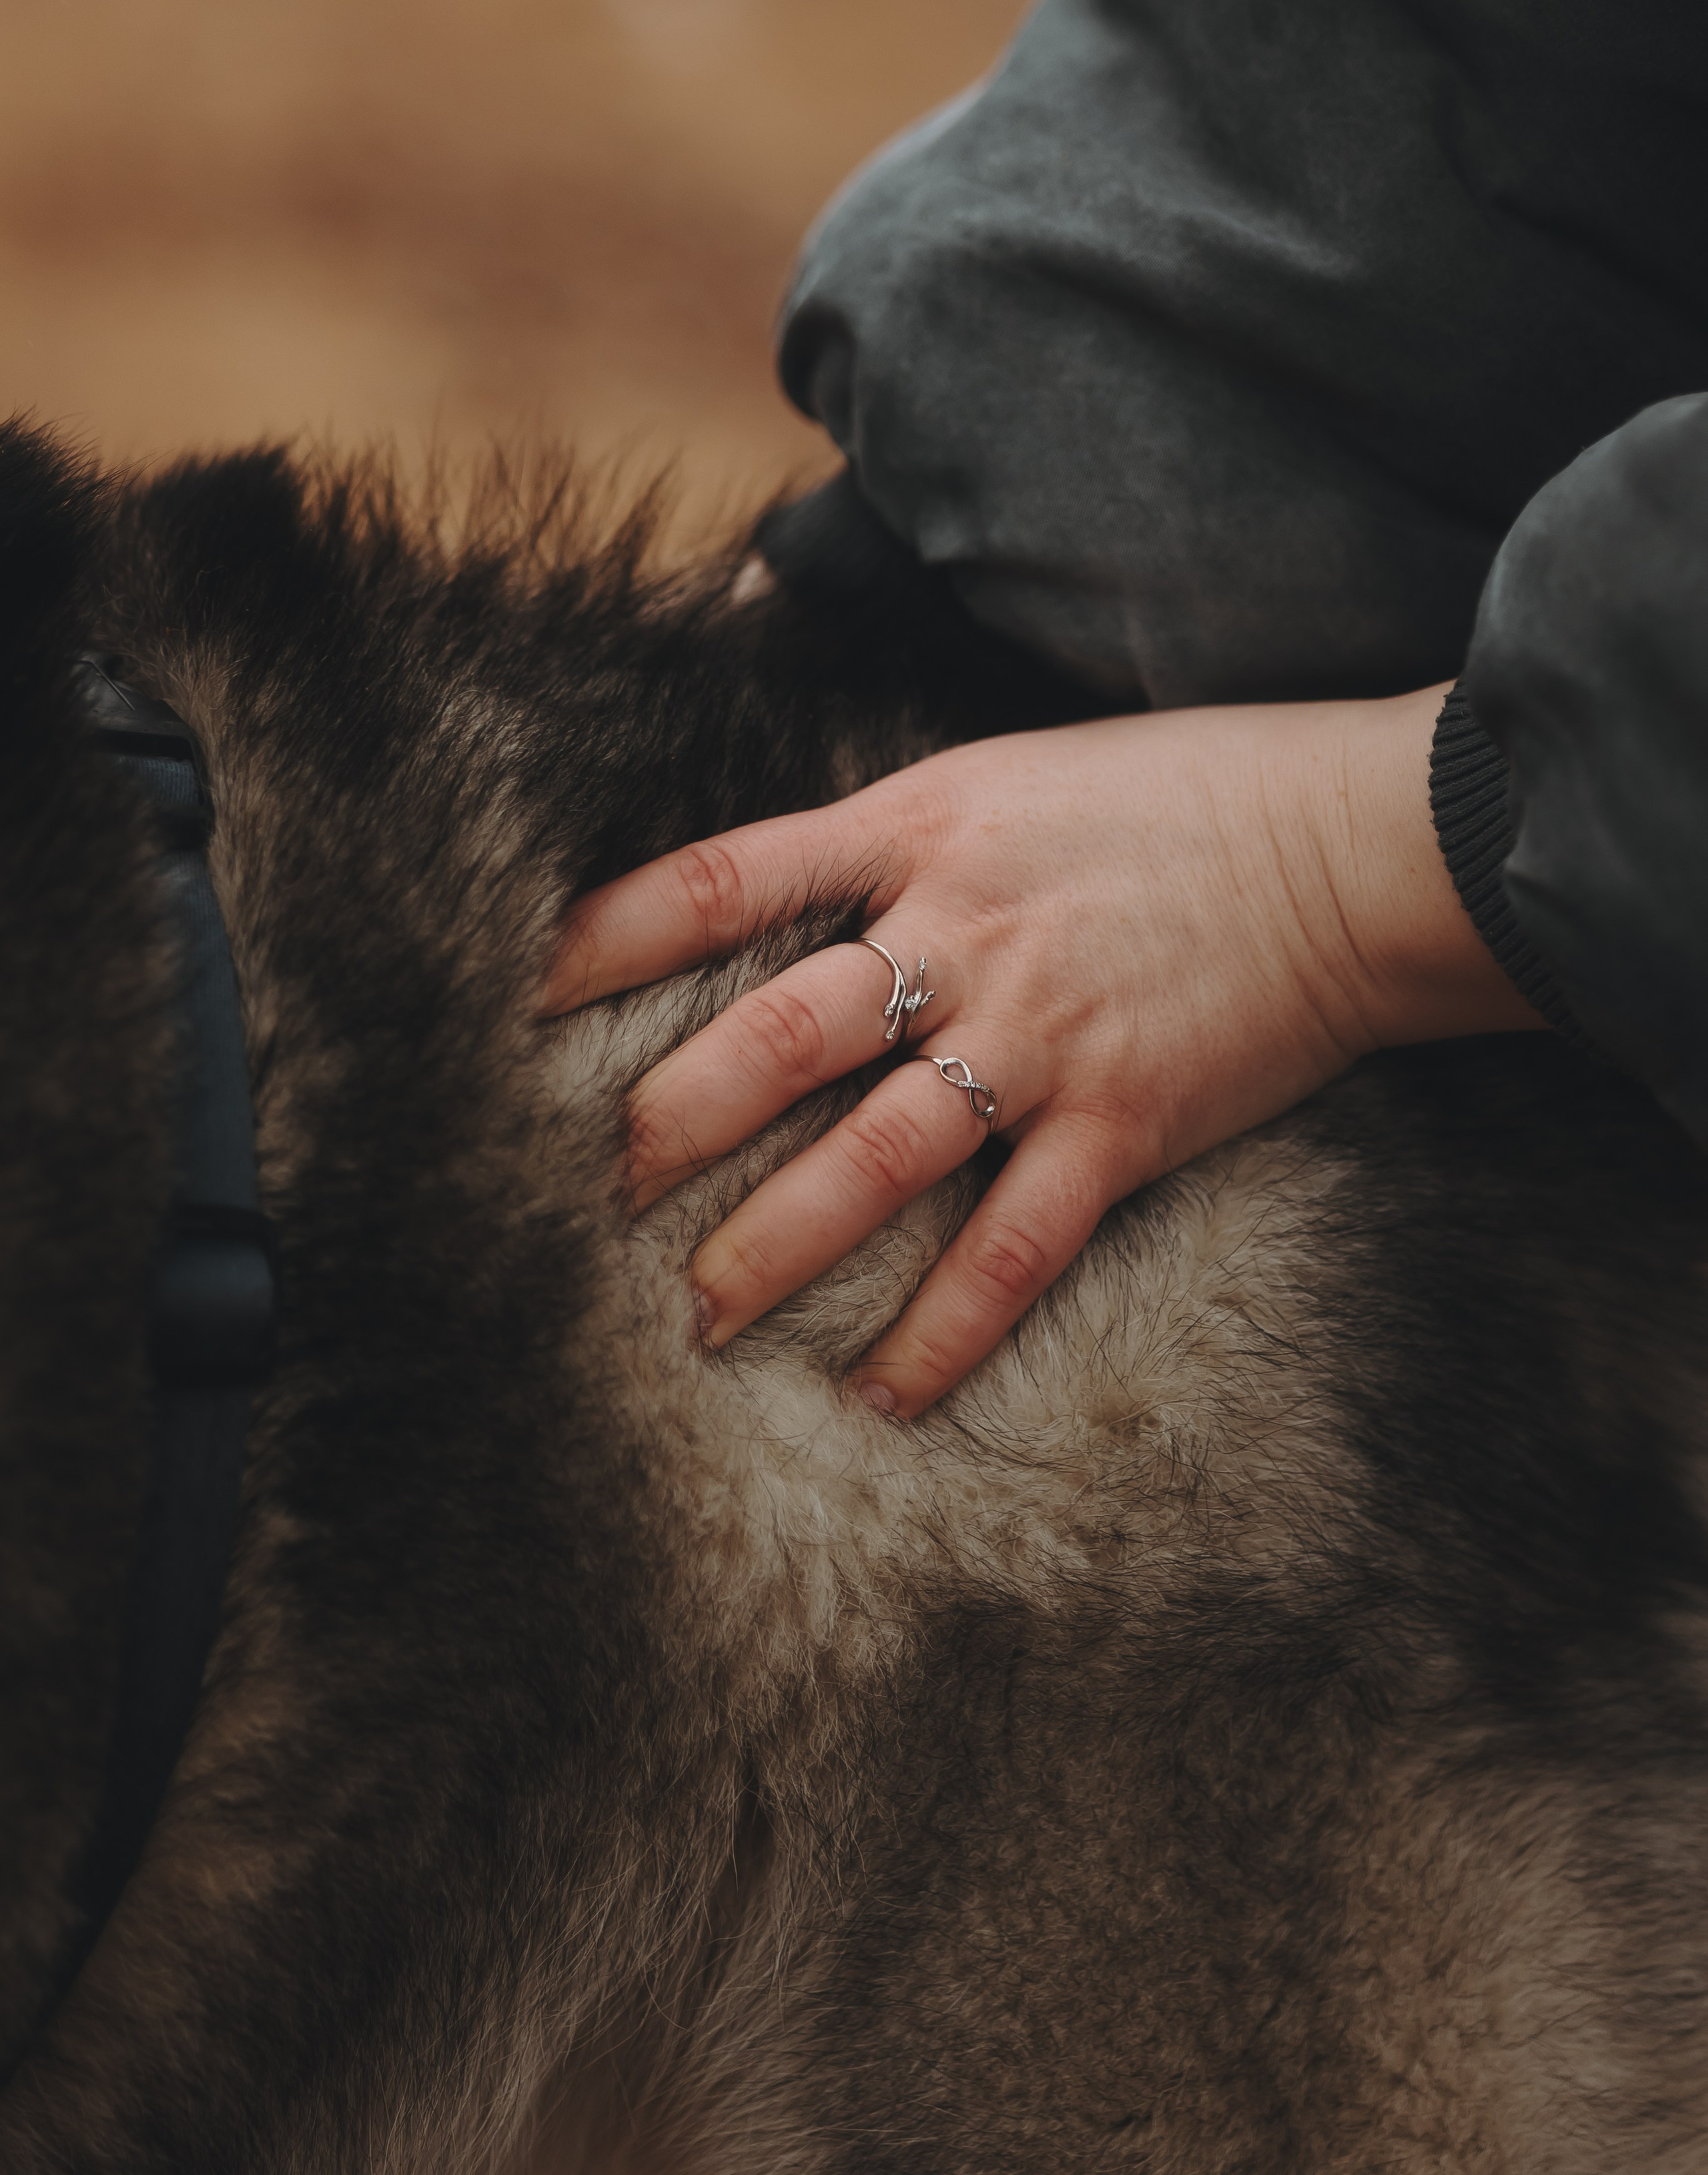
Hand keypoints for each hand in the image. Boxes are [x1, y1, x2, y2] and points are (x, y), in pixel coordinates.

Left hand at [542, 686, 1538, 1414]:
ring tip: (697, 1315)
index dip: (612, 939)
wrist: (1351, 847)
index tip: (523, 994)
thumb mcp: (1006, 777)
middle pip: (774, 1036)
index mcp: (920, 832)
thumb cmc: (1176, 796)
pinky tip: (880, 1398)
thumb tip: (776, 895)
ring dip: (772, 1245)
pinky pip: (1010, 1249)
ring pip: (871, 1158)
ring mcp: (1040, 1038)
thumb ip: (890, 838)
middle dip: (672, 1122)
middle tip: (600, 1190)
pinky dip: (942, 1333)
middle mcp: (962, 936)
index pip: (727, 880)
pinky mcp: (1121, 1126)